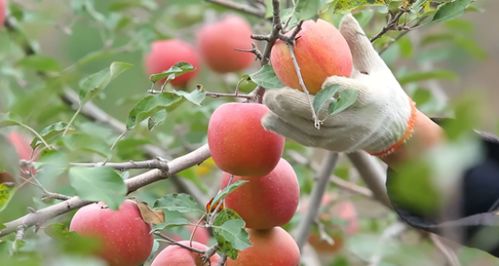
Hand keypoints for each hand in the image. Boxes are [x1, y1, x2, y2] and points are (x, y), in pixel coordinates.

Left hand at [262, 15, 416, 155]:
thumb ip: (357, 44)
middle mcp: (357, 121)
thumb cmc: (380, 89)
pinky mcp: (333, 146)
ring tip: (267, 103)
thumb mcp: (374, 65)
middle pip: (325, 117)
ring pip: (312, 131)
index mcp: (371, 98)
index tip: (325, 81)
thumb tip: (343, 19)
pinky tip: (269, 120)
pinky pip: (307, 140)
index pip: (356, 95)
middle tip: (273, 94)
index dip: (341, 89)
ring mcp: (344, 137)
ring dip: (286, 119)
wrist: (391, 129)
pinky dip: (287, 131)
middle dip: (296, 106)